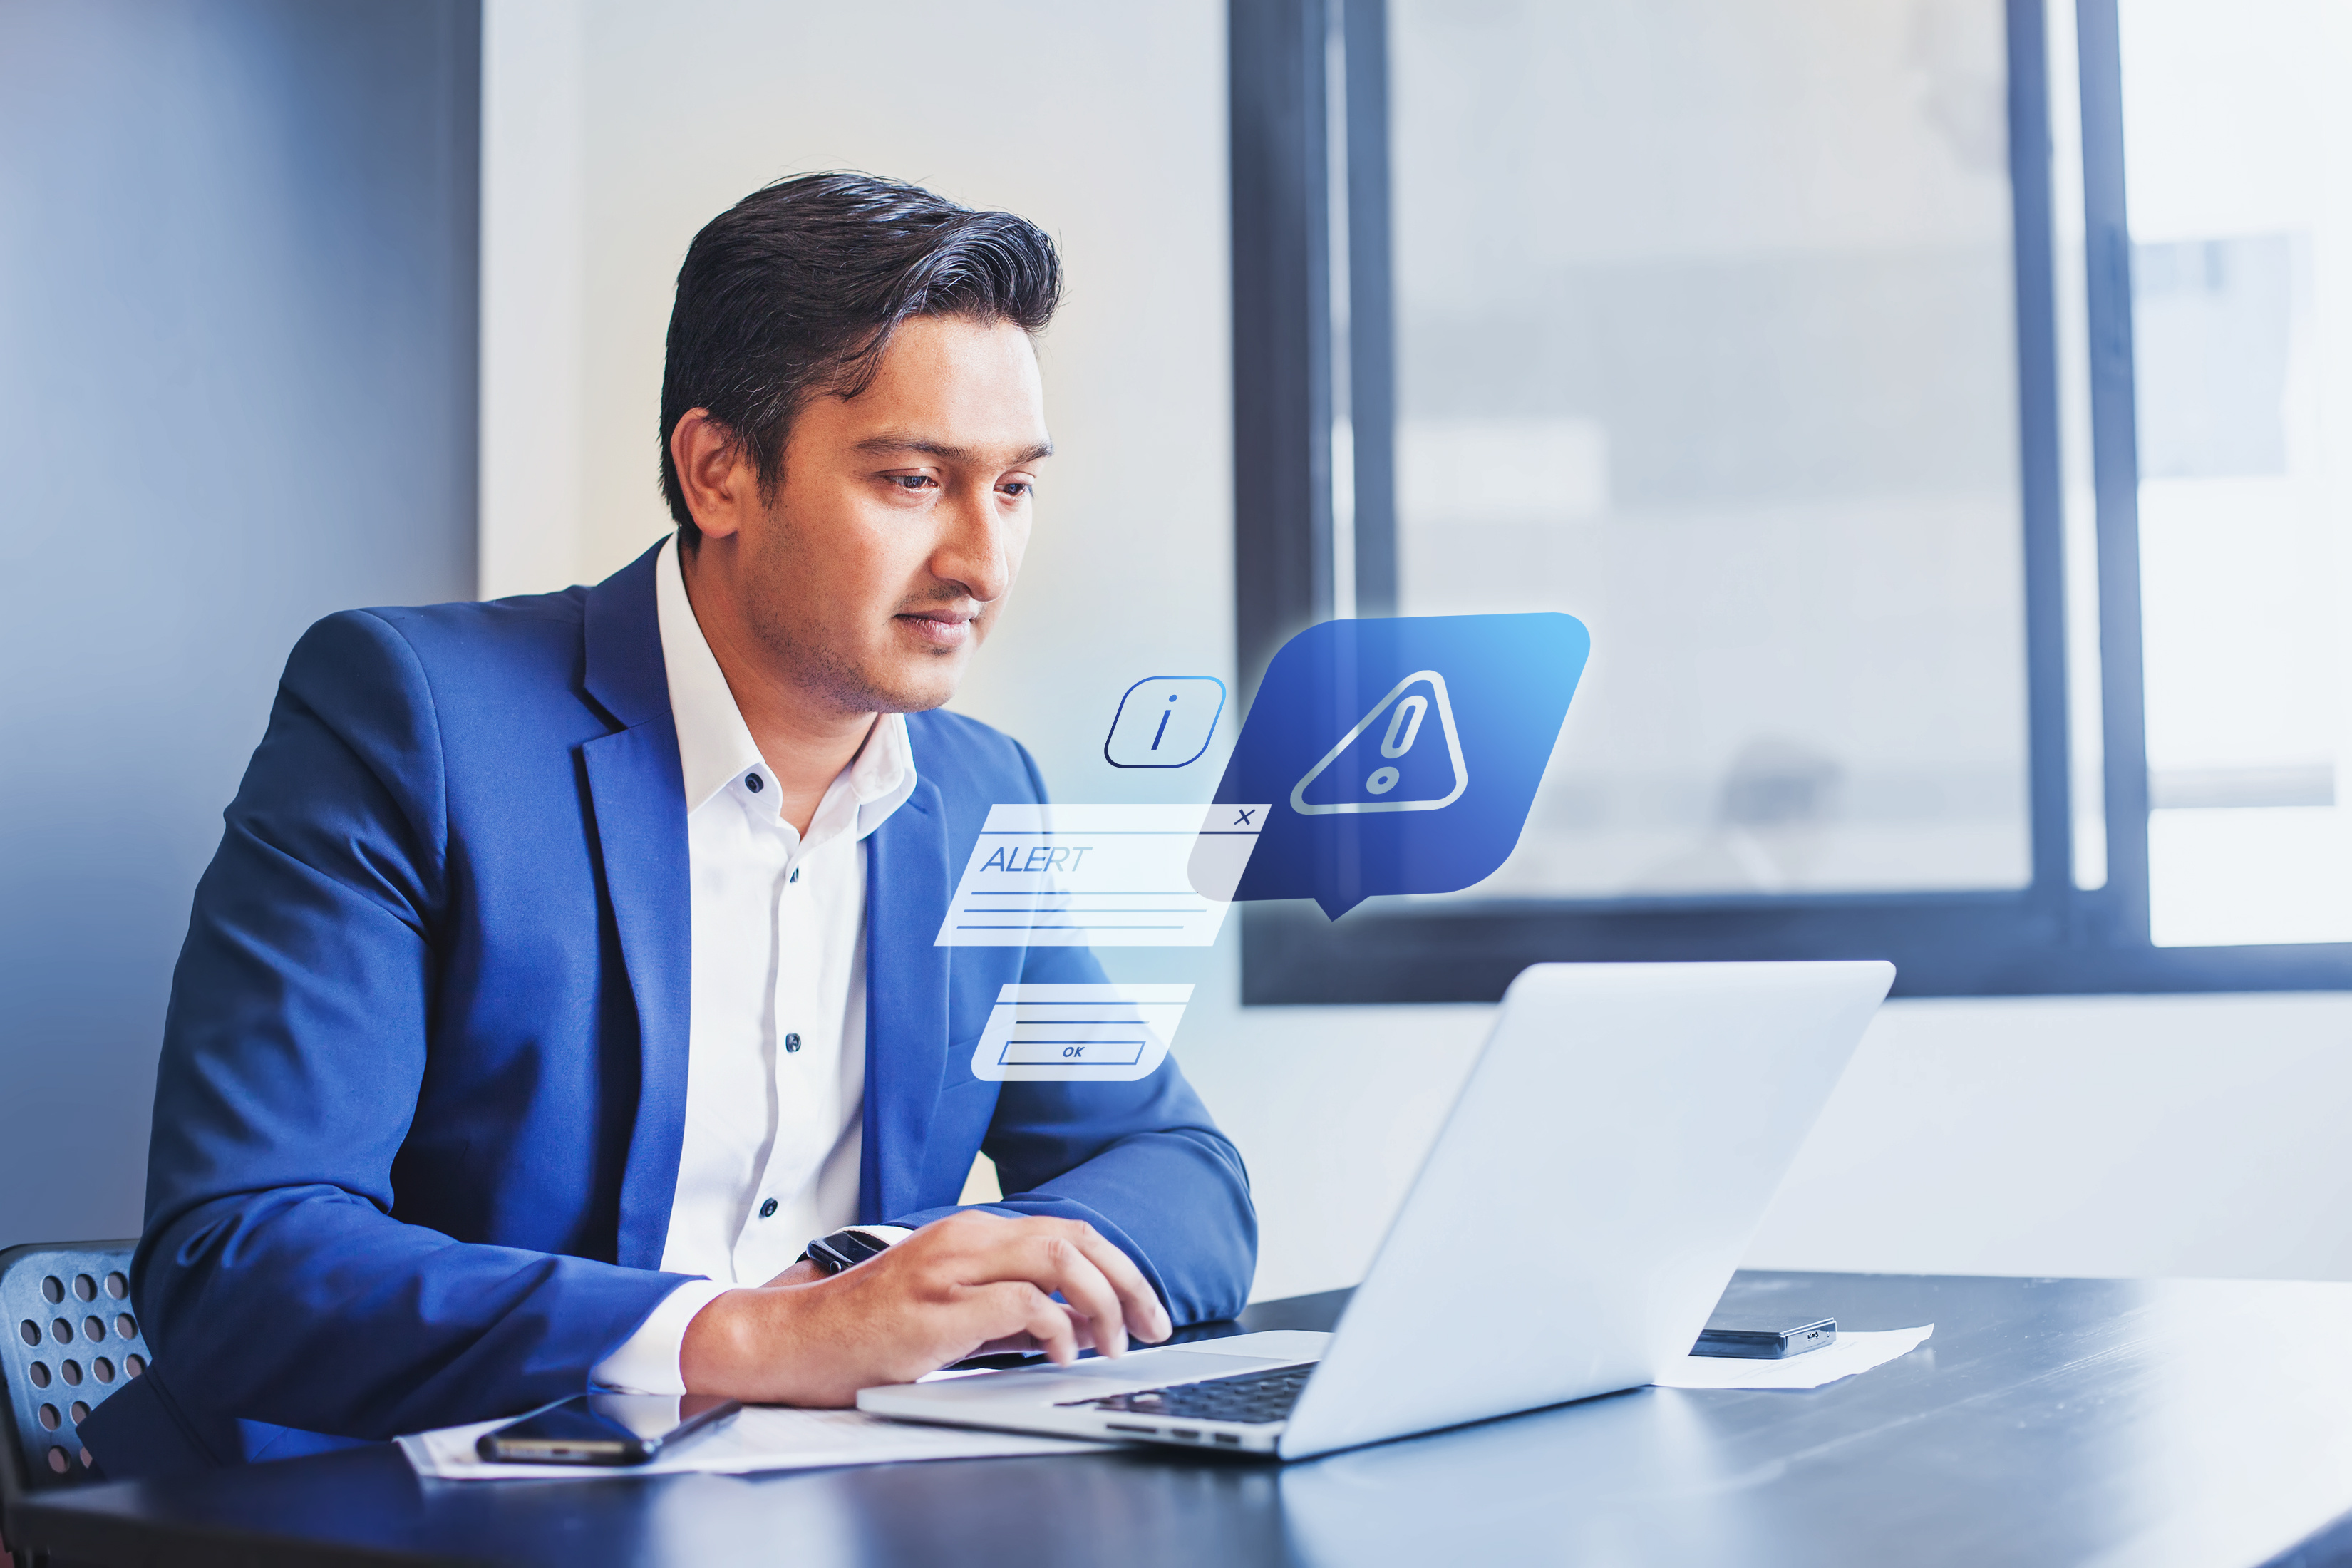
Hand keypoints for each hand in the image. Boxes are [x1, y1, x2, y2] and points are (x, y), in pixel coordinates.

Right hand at [678, 1211, 1172, 1405]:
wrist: (791, 1341)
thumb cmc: (865, 1331)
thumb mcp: (948, 1309)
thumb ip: (1006, 1311)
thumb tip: (1073, 1325)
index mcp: (970, 1234)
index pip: (1068, 1232)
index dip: (1117, 1269)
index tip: (1144, 1310)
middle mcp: (966, 1239)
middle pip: (1076, 1238)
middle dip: (1127, 1281)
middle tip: (1151, 1326)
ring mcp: (951, 1268)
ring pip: (1059, 1258)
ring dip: (1100, 1302)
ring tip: (1110, 1344)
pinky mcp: (938, 1307)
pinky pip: (1023, 1303)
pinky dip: (1057, 1327)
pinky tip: (1061, 1353)